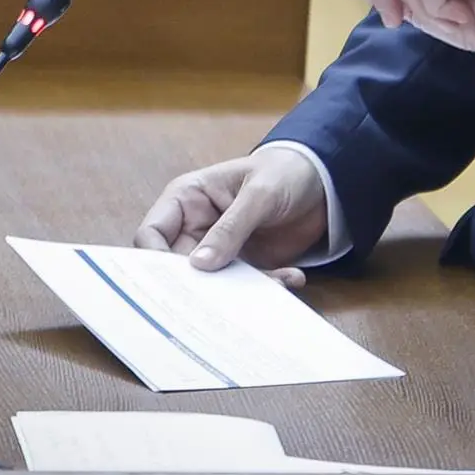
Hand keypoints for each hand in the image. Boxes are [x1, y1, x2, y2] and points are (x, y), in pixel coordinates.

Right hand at [133, 145, 326, 284]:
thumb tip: (199, 264)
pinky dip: (265, 287)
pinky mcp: (243, 265)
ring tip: (269, 288)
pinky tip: (291, 278)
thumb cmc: (284, 171)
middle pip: (176, 267)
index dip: (153, 259)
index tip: (172, 282)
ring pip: (210, 284)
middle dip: (195, 286)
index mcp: (186, 199)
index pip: (152, 233)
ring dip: (236, 292)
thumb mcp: (259, 193)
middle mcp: (195, 228)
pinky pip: (243, 287)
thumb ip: (231, 226)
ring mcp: (219, 249)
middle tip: (216, 303)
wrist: (322, 180)